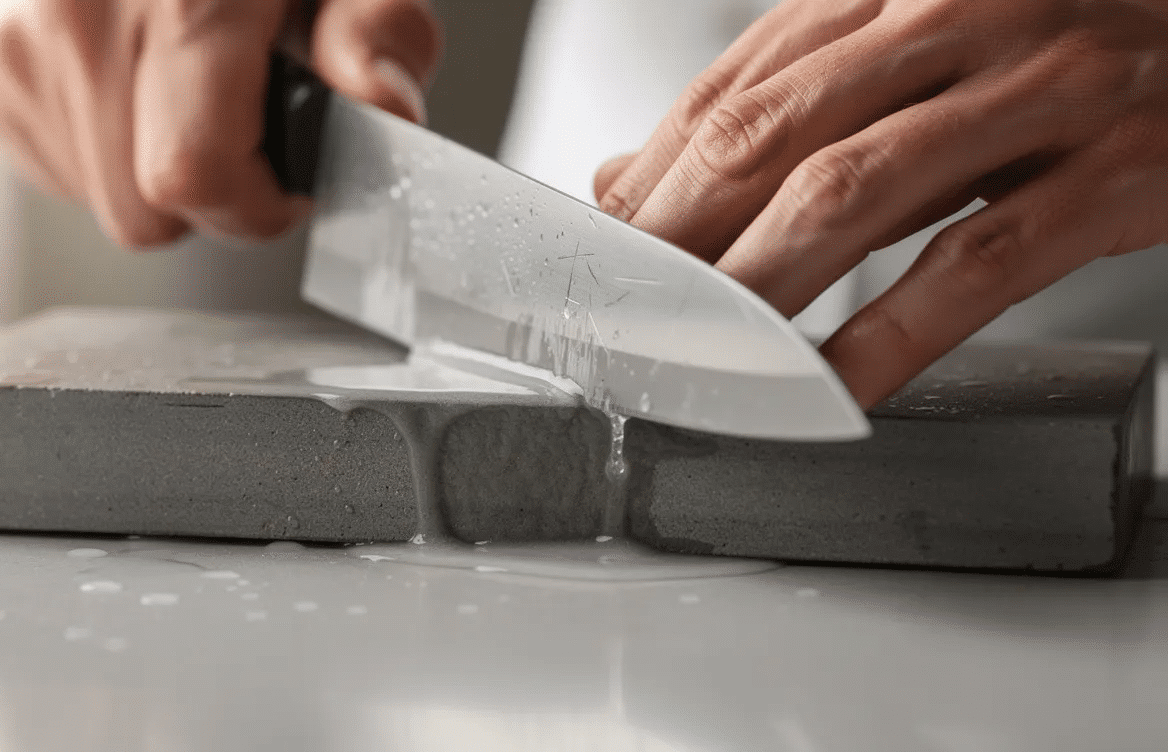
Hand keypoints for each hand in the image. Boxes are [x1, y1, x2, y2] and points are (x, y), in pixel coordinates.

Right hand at [0, 0, 440, 246]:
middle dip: (215, 193)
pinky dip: (111, 153)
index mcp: (183, 0)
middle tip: (244, 119)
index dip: (257, 204)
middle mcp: (82, 18)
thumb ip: (377, 32)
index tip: (288, 180)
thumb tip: (385, 101)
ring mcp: (24, 45)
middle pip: (147, 211)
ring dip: (160, 172)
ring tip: (188, 90)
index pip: (194, 174)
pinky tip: (138, 88)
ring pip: (106, 203)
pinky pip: (63, 173)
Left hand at [594, 0, 1167, 406]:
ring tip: (702, 353)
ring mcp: (1036, 87)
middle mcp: (953, 14)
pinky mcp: (1108, 171)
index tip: (605, 248)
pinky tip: (833, 385)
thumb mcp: (913, 46)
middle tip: (630, 311)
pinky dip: (890, 333)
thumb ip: (778, 104)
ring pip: (852, 191)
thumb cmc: (1063, 33)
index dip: (652, 176)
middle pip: (770, 132)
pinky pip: (976, 262)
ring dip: (757, 285)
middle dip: (679, 234)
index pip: (734, 86)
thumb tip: (628, 174)